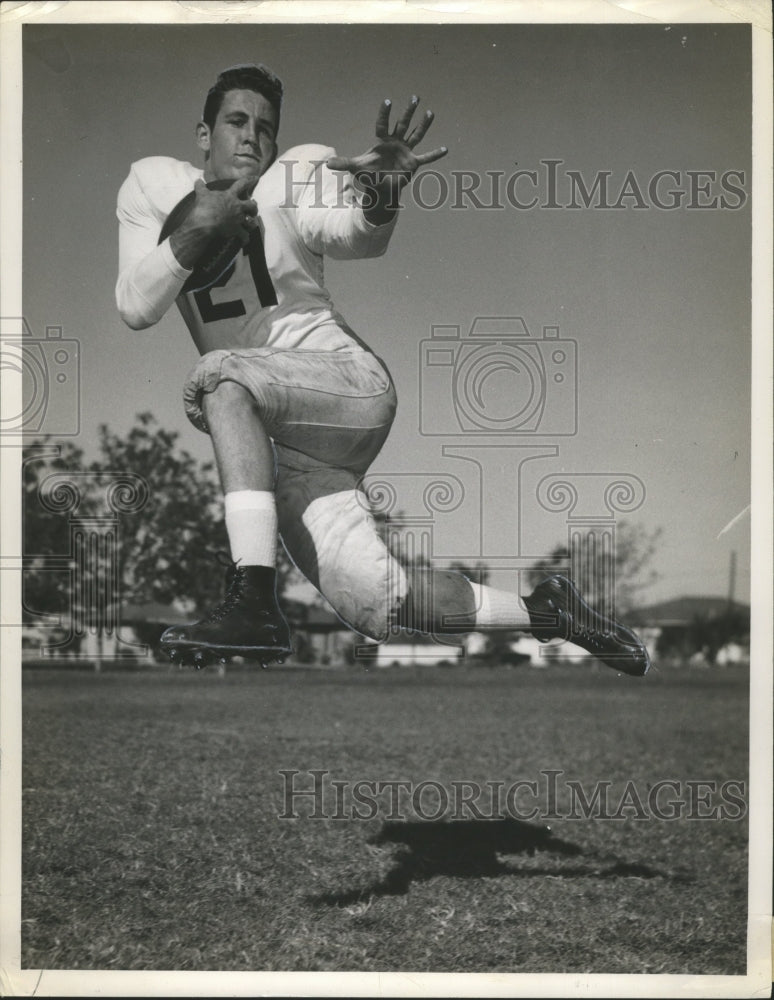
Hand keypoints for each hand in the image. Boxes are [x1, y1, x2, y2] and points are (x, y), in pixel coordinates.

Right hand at [189, 176, 258, 243]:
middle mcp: (237, 207)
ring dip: (252, 223)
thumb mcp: (202, 195)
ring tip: (251, 224)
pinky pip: (245, 236)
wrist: (205, 223)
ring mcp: (238, 219)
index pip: (241, 184)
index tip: (255, 178)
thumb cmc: (204, 207)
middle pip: (252, 205)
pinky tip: (244, 240)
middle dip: (254, 206)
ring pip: (251, 221)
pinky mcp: (237, 231)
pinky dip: (245, 239)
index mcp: (230, 196)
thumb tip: (198, 180)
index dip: (249, 180)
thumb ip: (201, 187)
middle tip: (253, 207)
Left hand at [327, 96, 446, 222]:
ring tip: (430, 112)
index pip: (383, 124)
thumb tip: (327, 164)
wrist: (381, 187)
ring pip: (416, 135)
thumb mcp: (356, 168)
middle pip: (402, 124)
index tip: (388, 101)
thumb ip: (344, 163)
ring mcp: (406, 151)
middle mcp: (395, 142)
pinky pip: (425, 158)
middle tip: (414, 97)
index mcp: (382, 141)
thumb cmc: (369, 174)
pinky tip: (445, 149)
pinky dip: (434, 155)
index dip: (385, 113)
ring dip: (423, 125)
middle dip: (408, 112)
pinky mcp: (413, 163)